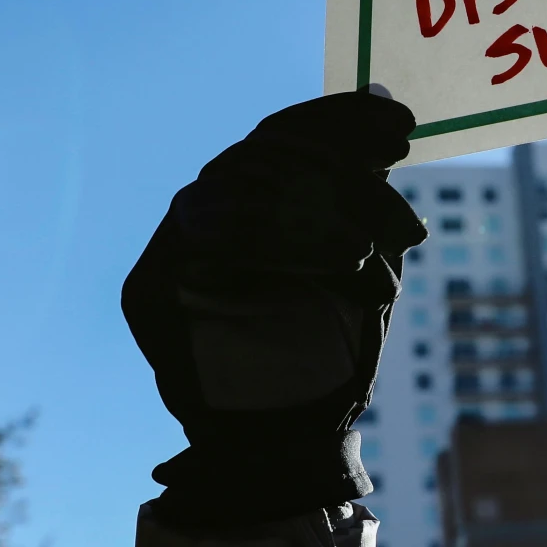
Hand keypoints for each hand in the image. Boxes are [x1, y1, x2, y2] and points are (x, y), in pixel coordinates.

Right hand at [122, 91, 426, 520]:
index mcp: (249, 206)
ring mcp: (170, 252)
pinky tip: (345, 261)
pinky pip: (208, 242)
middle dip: (336, 162)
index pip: (281, 136)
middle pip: (262, 154)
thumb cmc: (331, 357)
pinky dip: (283, 245)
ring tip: (371, 247)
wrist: (292, 447)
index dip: (337, 120)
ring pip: (237, 189)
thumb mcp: (367, 261)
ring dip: (316, 208)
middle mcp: (202, 217)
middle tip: (393, 177)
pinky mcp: (147, 292)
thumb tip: (383, 99)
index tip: (399, 121)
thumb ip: (365, 191)